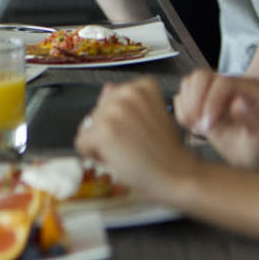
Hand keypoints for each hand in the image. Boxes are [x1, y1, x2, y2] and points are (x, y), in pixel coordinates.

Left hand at [74, 79, 197, 201]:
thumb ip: (127, 102)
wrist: (176, 174)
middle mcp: (128, 92)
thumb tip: (107, 88)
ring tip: (126, 151)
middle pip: (97, 112)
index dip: (119, 120)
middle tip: (131, 145)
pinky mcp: (105, 131)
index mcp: (143, 86)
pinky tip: (116, 158)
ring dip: (100, 143)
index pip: (110, 99)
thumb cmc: (167, 151)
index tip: (135, 131)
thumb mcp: (151, 116)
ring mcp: (115, 111)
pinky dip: (94, 155)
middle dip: (107, 130)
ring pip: (87, 128)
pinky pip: (82, 143)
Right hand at [174, 70, 258, 170]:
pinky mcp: (204, 103)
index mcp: (249, 88)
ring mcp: (216, 92)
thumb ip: (252, 120)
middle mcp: (231, 85)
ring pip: (189, 83)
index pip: (222, 83)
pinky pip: (183, 97)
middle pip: (201, 77)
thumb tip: (236, 104)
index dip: (211, 103)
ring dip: (187, 106)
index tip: (208, 129)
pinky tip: (194, 128)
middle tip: (200, 127)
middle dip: (195, 101)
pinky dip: (182, 112)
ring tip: (198, 128)